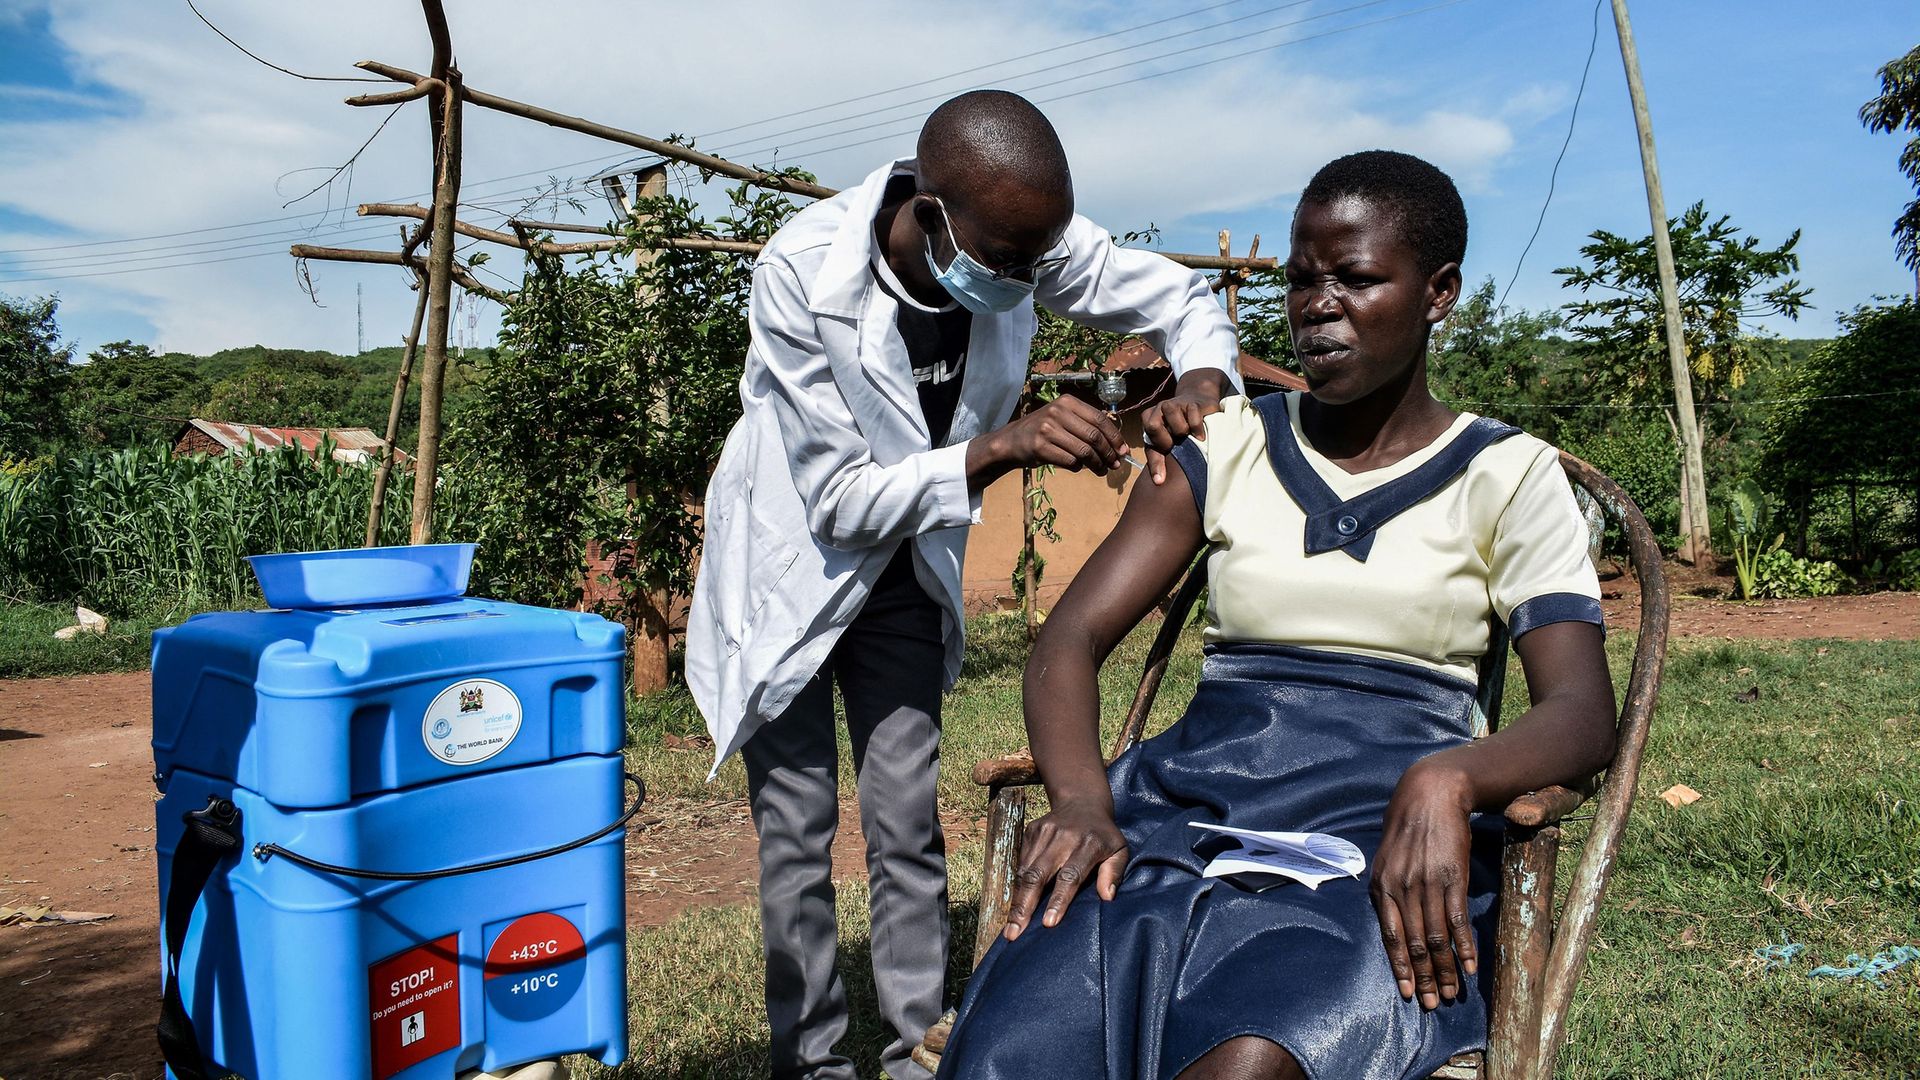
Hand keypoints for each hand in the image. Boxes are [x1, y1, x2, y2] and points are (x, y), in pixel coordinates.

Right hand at [982, 395, 1126, 475]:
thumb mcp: (1063, 417)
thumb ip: (1086, 423)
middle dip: (1109, 453)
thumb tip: (1117, 442)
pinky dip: (1078, 468)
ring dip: (1097, 464)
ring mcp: (1047, 429)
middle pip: (1094, 436)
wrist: (1011, 441)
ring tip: (1102, 470)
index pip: (1100, 419)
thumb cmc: (1043, 430)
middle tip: (1115, 464)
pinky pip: (1070, 462)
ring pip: (1084, 451)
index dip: (1115, 437)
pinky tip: (1079, 468)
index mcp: (1067, 402)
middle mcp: (1057, 412)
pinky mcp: (1040, 447)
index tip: (1123, 451)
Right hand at [1002, 799, 1128, 940]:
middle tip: (1015, 933)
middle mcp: (1063, 837)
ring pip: (1025, 871)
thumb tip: (1107, 897)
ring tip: (1010, 927)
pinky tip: (1015, 906)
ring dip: (1017, 901)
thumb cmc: (1104, 835)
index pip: (1070, 875)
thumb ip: (1114, 872)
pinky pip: (1021, 863)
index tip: (1049, 923)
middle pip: (1039, 875)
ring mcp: (1044, 832)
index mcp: (1089, 844)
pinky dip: (1018, 886)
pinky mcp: (1031, 831)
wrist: (1083, 802)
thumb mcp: (1120, 850)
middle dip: (1025, 906)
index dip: (1059, 900)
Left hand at [1142, 369, 1229, 483]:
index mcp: (1148, 419)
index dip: (1156, 457)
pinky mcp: (1192, 402)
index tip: (1164, 471)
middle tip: (1176, 444)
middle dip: (1166, 439)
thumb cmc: (1179, 428)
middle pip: (1152, 425)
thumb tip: (1159, 481)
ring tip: (1188, 435)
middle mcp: (1158, 409)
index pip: (1146, 439)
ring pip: (1172, 415)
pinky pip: (1193, 416)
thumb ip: (1159, 459)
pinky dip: (1197, 428)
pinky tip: (1200, 435)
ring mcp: (1175, 403)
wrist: (1199, 404)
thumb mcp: (1166, 444)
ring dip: (1182, 430)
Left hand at [1370, 762, 1477, 1009]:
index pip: (1392, 938)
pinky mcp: (1452, 877)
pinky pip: (1457, 920)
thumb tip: (1392, 923)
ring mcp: (1428, 884)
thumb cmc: (1406, 827)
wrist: (1431, 794)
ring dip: (1446, 969)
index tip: (1409, 993)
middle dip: (1425, 977)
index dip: (1400, 968)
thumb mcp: (1386, 857)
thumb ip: (1388, 890)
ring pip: (1437, 937)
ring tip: (1453, 992)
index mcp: (1382, 886)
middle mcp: (1403, 888)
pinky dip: (1464, 947)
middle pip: (1416, 944)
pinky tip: (1469, 966)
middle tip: (1435, 1004)